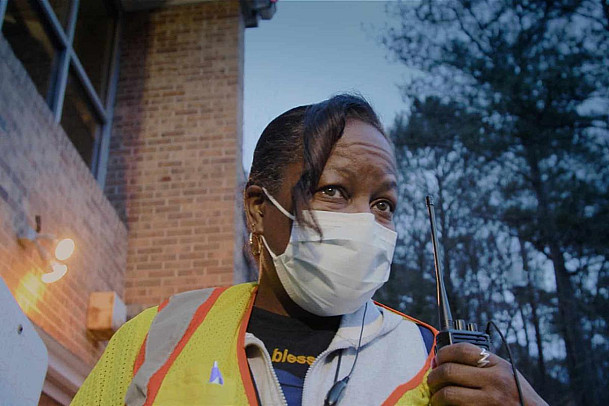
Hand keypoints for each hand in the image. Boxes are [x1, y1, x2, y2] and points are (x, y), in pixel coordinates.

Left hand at [427, 343, 547, 405]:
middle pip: (450, 371)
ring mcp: (490, 401)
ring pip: (448, 394)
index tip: (437, 359)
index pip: (462, 350)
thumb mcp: (505, 371)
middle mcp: (495, 381)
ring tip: (437, 396)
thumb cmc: (518, 394)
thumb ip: (481, 363)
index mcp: (498, 365)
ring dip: (436, 395)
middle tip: (432, 381)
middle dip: (434, 376)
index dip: (443, 353)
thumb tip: (445, 359)